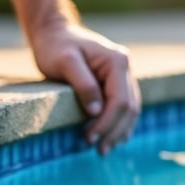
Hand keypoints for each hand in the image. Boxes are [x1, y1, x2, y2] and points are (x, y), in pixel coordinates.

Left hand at [29, 21, 140, 154]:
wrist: (54, 34)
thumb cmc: (56, 46)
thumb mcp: (65, 62)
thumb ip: (83, 84)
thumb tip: (96, 111)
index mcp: (117, 62)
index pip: (120, 100)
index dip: (107, 123)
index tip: (89, 138)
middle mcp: (125, 68)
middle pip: (129, 108)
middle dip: (115, 132)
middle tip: (99, 151)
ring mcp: (123, 76)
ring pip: (131, 110)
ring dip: (119, 132)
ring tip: (103, 150)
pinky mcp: (116, 83)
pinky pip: (124, 107)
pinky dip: (119, 125)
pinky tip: (109, 138)